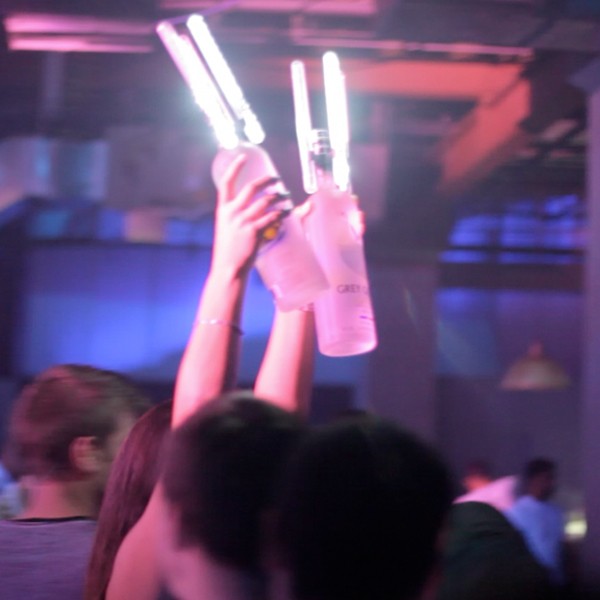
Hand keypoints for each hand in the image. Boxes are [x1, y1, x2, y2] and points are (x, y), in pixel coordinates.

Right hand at [211, 154, 286, 279]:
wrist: (228, 268)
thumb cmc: (229, 250)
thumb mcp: (227, 228)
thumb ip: (238, 216)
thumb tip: (256, 208)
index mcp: (223, 209)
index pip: (226, 182)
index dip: (235, 167)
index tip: (243, 156)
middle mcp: (232, 212)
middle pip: (252, 188)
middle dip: (267, 181)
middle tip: (277, 180)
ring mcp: (243, 221)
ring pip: (266, 202)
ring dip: (279, 197)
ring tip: (286, 197)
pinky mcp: (254, 231)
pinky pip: (272, 217)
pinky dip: (281, 213)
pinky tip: (287, 212)